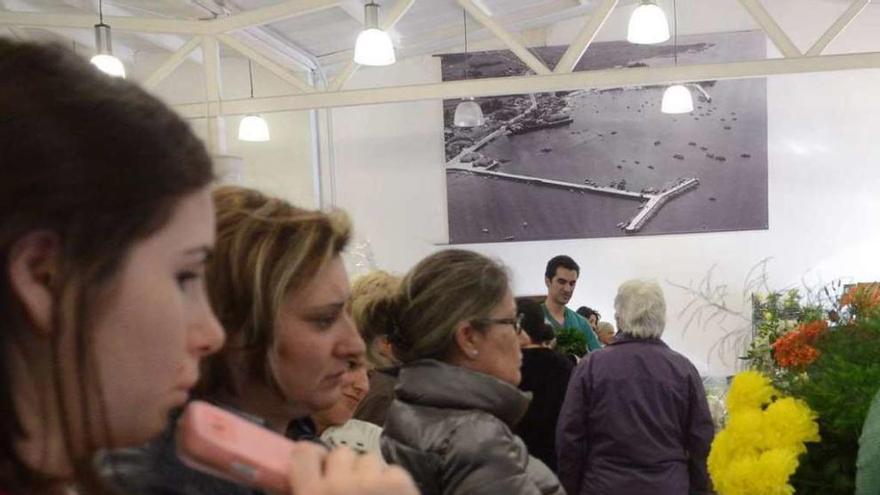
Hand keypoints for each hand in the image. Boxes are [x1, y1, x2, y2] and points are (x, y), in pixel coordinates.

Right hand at [288, 442, 418, 494]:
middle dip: (346, 469)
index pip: (304, 452)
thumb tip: (279, 473)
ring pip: (368, 459)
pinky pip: (392, 469)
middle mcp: (339, 486)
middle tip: (349, 492)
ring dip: (370, 475)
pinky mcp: (400, 484)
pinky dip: (393, 484)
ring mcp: (372, 484)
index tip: (317, 467)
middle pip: (341, 453)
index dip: (311, 458)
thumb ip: (302, 488)